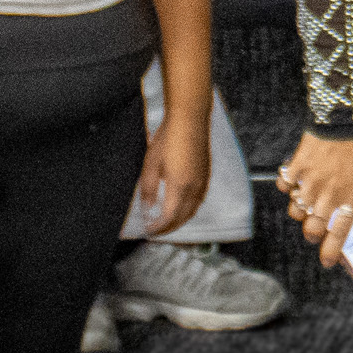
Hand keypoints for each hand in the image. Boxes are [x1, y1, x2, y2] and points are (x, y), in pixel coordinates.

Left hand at [132, 109, 211, 236]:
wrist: (189, 121)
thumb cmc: (168, 139)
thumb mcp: (150, 165)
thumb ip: (148, 189)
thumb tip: (146, 207)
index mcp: (179, 187)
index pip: (169, 218)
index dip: (158, 228)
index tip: (148, 230)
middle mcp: (194, 188)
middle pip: (183, 218)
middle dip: (169, 229)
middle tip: (156, 231)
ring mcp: (203, 182)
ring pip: (193, 210)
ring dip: (180, 220)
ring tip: (167, 222)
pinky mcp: (206, 175)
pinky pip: (199, 200)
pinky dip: (189, 209)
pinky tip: (181, 206)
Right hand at [277, 129, 352, 267]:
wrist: (345, 115)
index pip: (340, 234)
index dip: (331, 251)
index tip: (327, 261)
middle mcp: (329, 195)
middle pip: (311, 229)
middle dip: (311, 233)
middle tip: (313, 229)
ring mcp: (310, 183)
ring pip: (295, 211)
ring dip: (299, 211)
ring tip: (305, 202)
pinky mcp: (295, 168)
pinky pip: (284, 186)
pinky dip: (287, 186)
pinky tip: (293, 180)